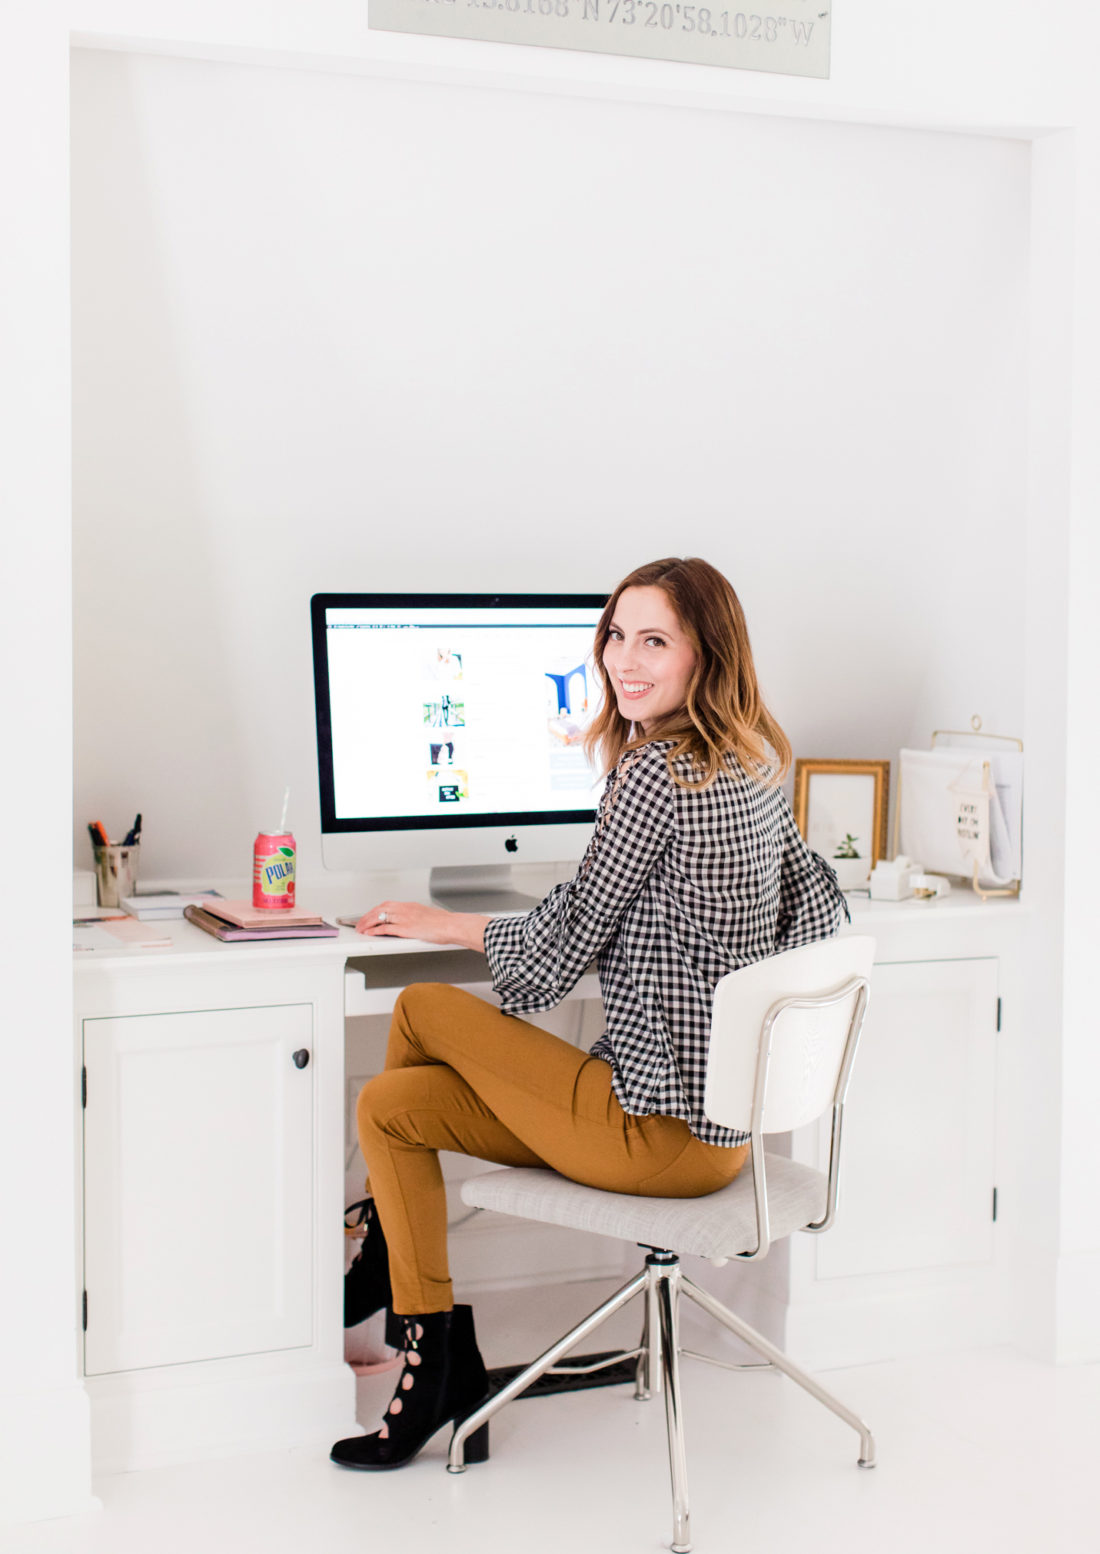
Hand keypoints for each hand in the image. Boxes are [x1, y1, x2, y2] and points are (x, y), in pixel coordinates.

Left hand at [354, 902, 486, 951]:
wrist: (452, 926)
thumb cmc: (445, 923)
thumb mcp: (429, 916)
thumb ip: (418, 918)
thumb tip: (415, 923)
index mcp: (411, 906)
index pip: (387, 905)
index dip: (376, 910)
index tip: (370, 914)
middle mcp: (406, 909)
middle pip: (380, 909)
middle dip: (367, 916)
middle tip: (360, 922)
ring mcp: (405, 918)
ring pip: (380, 917)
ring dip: (367, 923)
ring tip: (360, 929)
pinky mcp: (406, 929)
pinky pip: (386, 928)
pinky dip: (375, 930)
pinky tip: (369, 933)